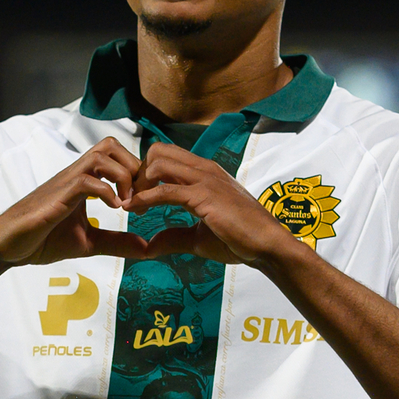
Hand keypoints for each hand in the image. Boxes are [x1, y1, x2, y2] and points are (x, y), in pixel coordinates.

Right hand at [0, 139, 152, 267]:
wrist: (8, 245)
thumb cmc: (42, 239)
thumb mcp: (89, 242)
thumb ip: (117, 242)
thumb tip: (147, 248)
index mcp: (84, 181)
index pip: (116, 156)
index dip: (136, 172)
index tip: (145, 199)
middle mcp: (76, 175)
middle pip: (111, 145)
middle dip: (133, 167)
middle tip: (140, 196)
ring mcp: (66, 182)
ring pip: (101, 155)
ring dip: (122, 176)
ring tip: (128, 203)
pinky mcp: (57, 195)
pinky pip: (86, 180)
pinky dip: (106, 192)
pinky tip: (114, 210)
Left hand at [125, 142, 297, 266]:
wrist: (267, 245)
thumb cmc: (239, 239)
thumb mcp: (198, 237)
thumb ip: (173, 237)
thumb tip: (149, 246)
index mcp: (204, 173)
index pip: (167, 156)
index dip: (146, 174)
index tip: (137, 197)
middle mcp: (204, 169)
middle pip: (158, 151)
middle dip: (138, 173)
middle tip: (132, 199)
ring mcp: (205, 179)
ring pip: (158, 163)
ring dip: (139, 183)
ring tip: (132, 205)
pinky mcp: (204, 195)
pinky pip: (166, 190)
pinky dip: (145, 198)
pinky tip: (135, 209)